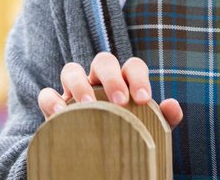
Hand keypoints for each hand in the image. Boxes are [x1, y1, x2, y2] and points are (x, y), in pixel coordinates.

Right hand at [37, 53, 183, 128]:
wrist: (98, 158)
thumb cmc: (125, 135)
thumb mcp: (146, 129)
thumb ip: (161, 119)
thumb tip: (173, 105)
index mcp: (123, 81)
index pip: (132, 66)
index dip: (138, 77)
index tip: (142, 100)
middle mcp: (98, 80)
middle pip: (103, 61)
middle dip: (111, 77)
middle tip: (120, 101)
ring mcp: (74, 90)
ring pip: (71, 69)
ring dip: (79, 83)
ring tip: (87, 103)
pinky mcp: (54, 105)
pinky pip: (47, 94)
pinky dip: (51, 99)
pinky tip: (61, 113)